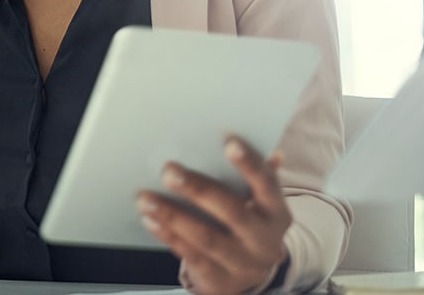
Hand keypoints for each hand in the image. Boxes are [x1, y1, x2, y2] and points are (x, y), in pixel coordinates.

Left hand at [136, 137, 290, 294]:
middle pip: (232, 211)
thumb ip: (259, 176)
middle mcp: (266, 241)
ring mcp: (244, 265)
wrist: (249, 274)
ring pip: (206, 237)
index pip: (267, 184)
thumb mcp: (258, 203)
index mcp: (277, 213)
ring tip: (146, 198)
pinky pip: (191, 256)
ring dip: (172, 215)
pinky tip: (150, 220)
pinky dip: (168, 236)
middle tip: (168, 170)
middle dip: (198, 189)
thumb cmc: (247, 224)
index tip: (228, 142)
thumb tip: (274, 152)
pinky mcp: (221, 281)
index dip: (250, 163)